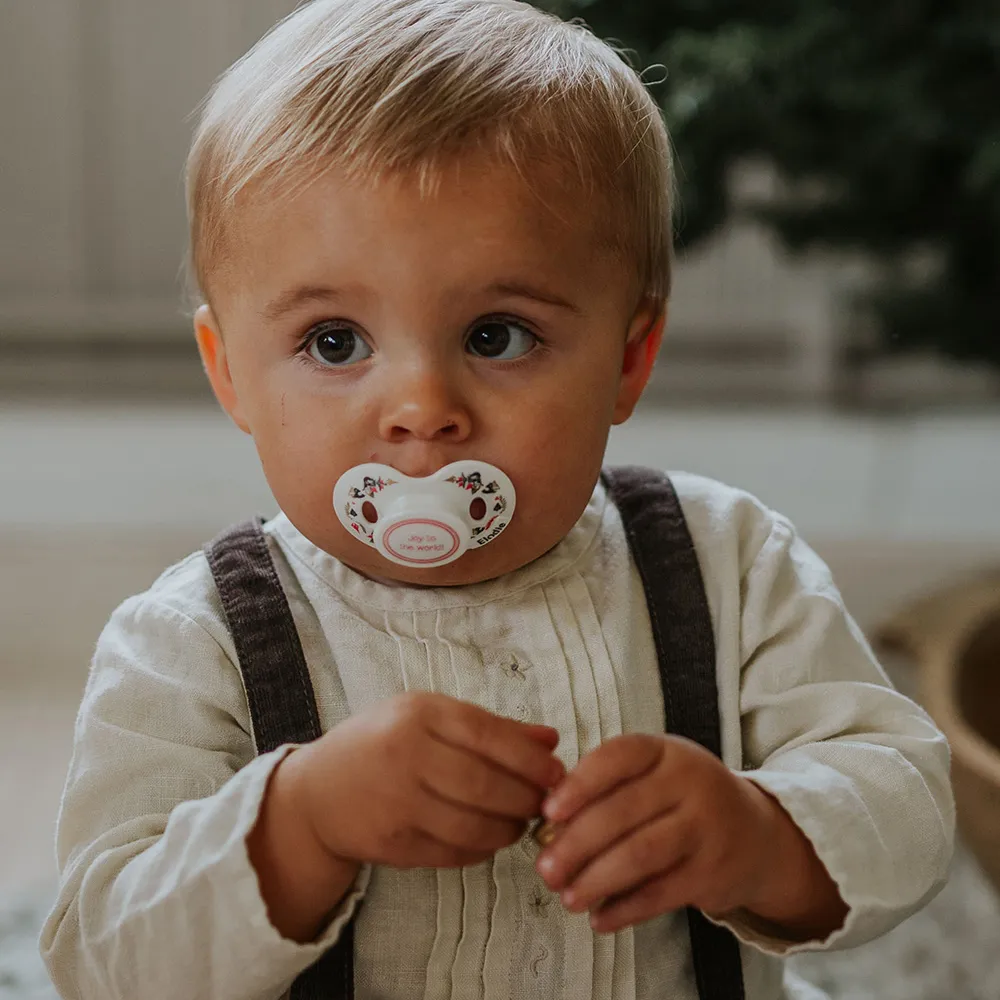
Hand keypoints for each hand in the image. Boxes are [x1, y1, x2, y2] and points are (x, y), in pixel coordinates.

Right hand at [290, 691, 564, 869]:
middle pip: (484, 784)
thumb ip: (490, 727)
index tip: (557, 773)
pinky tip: (488, 838)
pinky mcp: (392, 844)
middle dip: (526, 799)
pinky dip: (482, 850)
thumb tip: (550, 740)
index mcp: (418, 714)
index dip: (529, 758)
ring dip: (509, 829)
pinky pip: (453, 853)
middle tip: (543, 804)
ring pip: (472, 825)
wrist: (317, 792)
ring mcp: (396, 803)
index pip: (487, 734)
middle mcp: (405, 755)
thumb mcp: (429, 717)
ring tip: (518, 822)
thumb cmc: (383, 743)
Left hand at [535, 733, 843, 936]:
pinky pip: (661, 893)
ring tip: (568, 897)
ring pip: (641, 854)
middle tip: (546, 869)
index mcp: (664, 751)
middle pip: (623, 812)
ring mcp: (705, 827)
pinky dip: (625, 909)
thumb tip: (549, 826)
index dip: (580, 783)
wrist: (756, 833)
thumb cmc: (681, 799)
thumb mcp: (653, 774)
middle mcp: (689, 782)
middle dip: (577, 844)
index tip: (548, 812)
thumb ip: (607, 789)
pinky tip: (601, 918)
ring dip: (597, 880)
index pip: (618, 757)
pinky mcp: (714, 872)